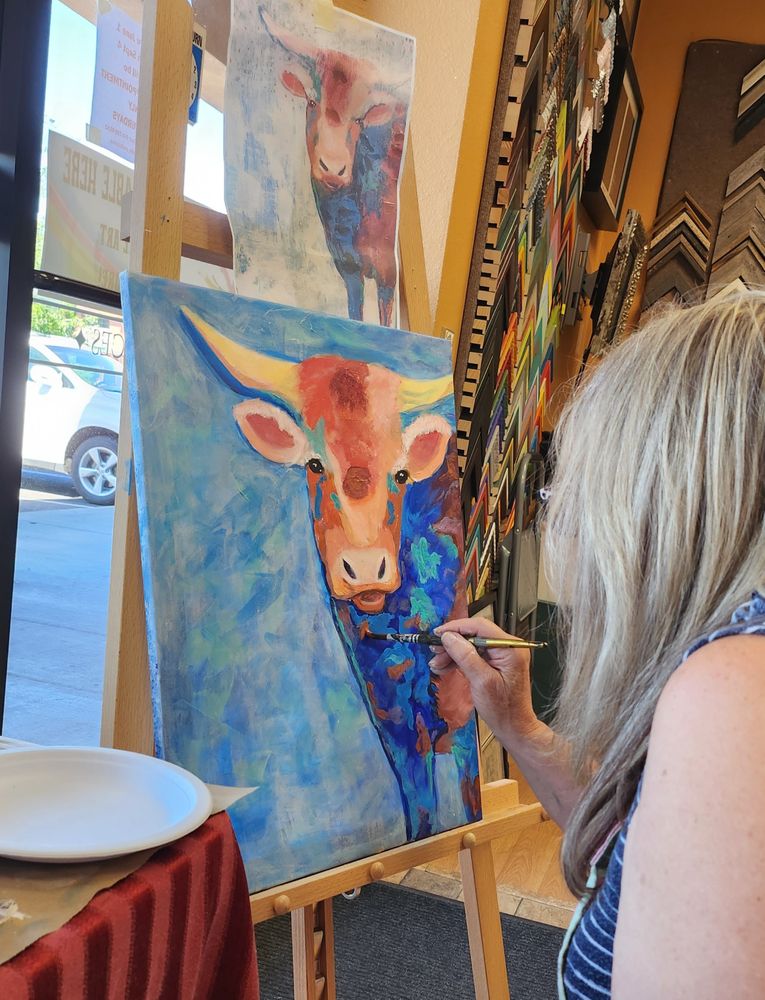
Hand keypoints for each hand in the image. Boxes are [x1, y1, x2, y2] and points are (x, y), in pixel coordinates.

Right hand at [429, 617, 538, 745]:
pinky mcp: (496, 663)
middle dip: (452, 643)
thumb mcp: (481, 682)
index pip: (480, 627)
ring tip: (436, 664)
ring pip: (472, 645)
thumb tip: (448, 637)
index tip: (437, 634)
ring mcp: (502, 655)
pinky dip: (459, 660)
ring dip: (453, 653)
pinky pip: (474, 655)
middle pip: (474, 635)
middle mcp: (508, 647)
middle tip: (434, 652)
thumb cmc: (502, 709)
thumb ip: (465, 656)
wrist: (514, 728)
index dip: (456, 628)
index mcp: (510, 648)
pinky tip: (445, 667)